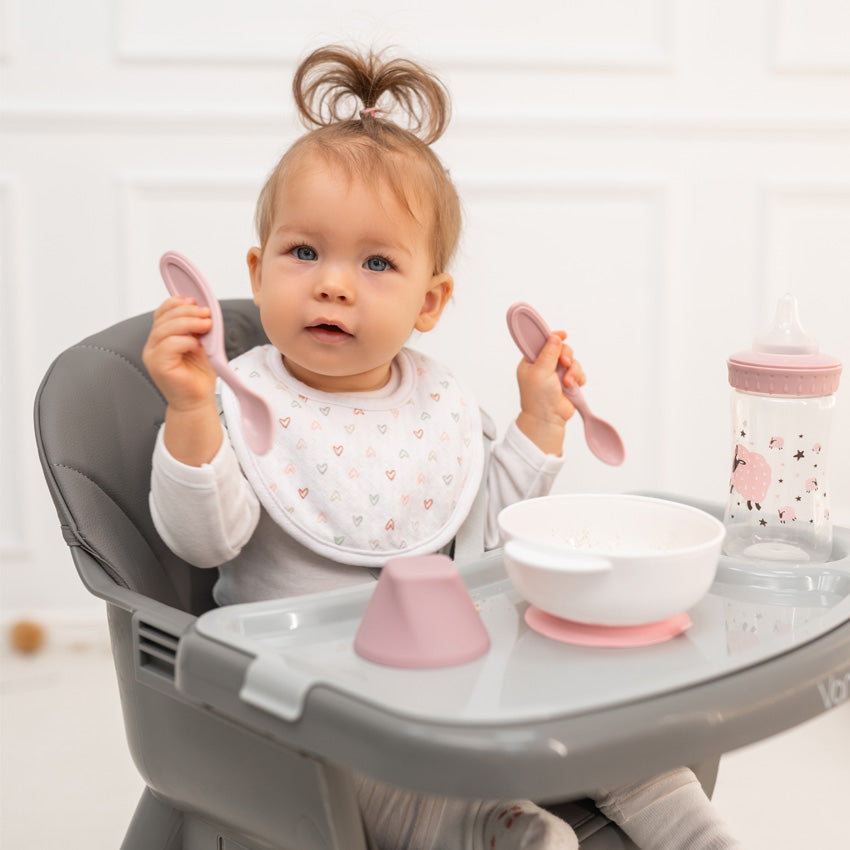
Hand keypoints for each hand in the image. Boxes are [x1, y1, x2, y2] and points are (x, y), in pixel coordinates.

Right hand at [142, 296, 215, 410]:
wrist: (197, 402)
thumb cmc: (197, 377)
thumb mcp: (198, 345)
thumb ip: (195, 329)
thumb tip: (201, 310)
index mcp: (160, 339)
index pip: (161, 313)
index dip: (176, 304)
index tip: (195, 301)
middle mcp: (153, 346)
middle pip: (164, 319)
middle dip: (187, 311)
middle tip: (206, 313)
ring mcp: (153, 356)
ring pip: (166, 329)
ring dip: (189, 322)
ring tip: (207, 325)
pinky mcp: (158, 366)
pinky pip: (170, 345)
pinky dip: (186, 341)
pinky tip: (198, 346)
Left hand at [515, 331, 585, 455]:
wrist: (548, 419)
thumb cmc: (537, 398)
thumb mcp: (540, 372)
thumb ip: (548, 353)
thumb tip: (555, 337)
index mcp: (531, 361)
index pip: (542, 342)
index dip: (553, 337)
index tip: (563, 335)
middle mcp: (544, 366)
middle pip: (562, 349)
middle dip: (567, 356)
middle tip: (565, 364)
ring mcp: (557, 374)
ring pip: (573, 361)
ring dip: (573, 370)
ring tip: (567, 383)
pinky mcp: (568, 382)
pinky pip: (579, 372)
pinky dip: (578, 378)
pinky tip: (573, 386)